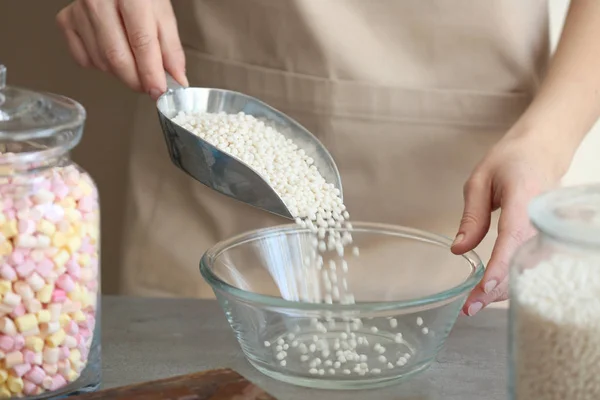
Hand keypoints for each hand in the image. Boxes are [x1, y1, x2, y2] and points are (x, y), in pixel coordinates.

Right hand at [56, 0, 187, 98]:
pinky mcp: (66, 21)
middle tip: (150, 86)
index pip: (141, 42)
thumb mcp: (163, 13)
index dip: (151, 72)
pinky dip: (102, 65)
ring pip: (101, 62)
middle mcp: (98, 1)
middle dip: (136, 80)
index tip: (159, 92)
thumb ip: (171, 48)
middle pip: (117, 57)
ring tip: (134, 62)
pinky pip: (84, 59)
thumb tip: (176, 80)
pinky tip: (112, 52)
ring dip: (122, 73)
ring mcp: (78, 11)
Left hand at [451, 132, 570, 315]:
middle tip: (470, 307)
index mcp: (524, 198)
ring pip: (531, 268)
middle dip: (498, 289)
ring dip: (506, 288)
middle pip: (523, 261)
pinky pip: (535, 264)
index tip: (485, 286)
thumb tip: (458, 250)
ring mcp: (551, 229)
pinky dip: (515, 278)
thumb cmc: (510, 161)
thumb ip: (471, 216)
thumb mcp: (479, 180)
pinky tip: (495, 289)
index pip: (513, 236)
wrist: (544, 150)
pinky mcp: (551, 237)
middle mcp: (543, 217)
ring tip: (477, 302)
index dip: (501, 264)